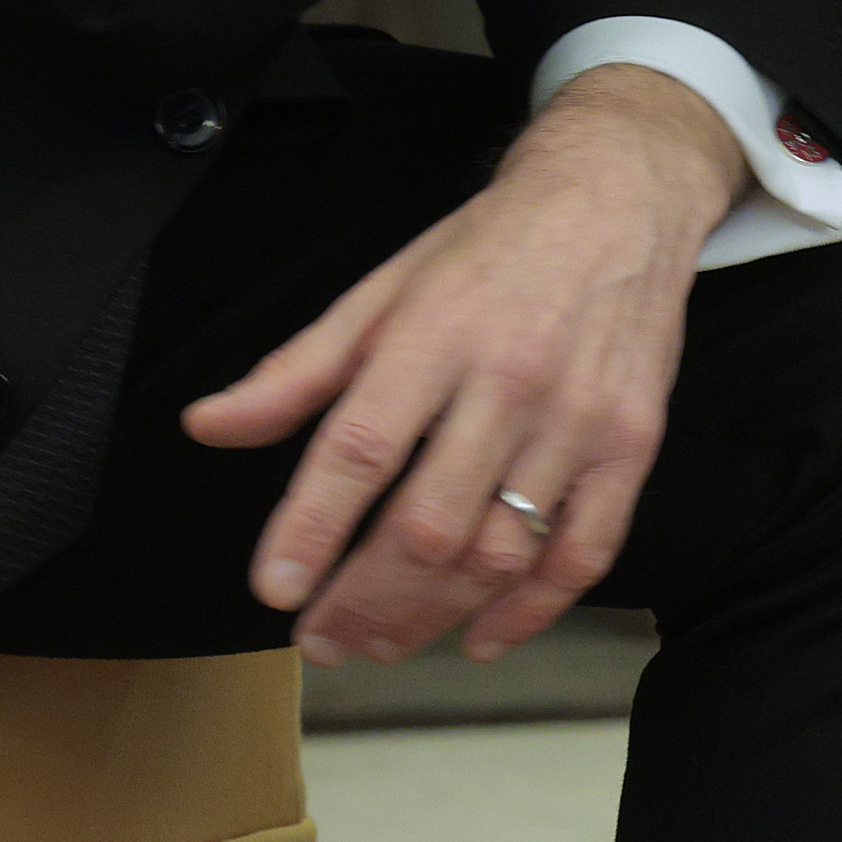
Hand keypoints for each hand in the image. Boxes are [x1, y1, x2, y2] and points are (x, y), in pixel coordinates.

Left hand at [182, 64, 740, 666]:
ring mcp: (580, 417)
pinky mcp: (633, 443)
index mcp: (436, 333)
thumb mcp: (384, 290)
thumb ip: (298, 370)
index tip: (275, 590)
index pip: (363, 446)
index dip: (313, 526)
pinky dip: (531, 610)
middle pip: (429, 522)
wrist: (618, 198)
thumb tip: (208, 425)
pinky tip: (479, 638)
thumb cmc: (489, 249)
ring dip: (432, 615)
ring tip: (380, 643)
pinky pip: (584, 550)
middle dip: (365, 598)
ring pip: (501, 550)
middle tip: (320, 641)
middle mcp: (510, 380)